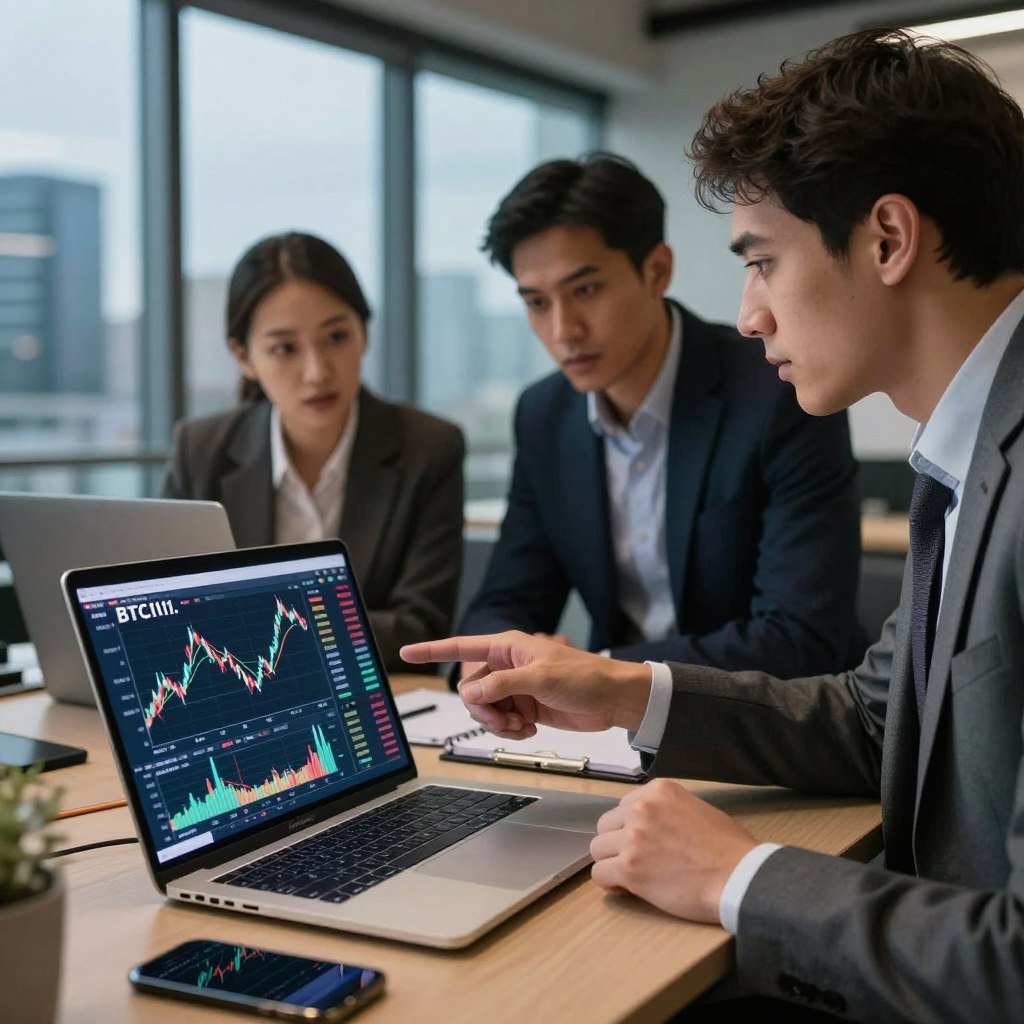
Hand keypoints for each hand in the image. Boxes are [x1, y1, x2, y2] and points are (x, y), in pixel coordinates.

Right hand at [401, 630, 651, 738]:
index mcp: (508, 648)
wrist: (613, 700)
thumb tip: (471, 694)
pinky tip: (529, 730)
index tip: (406, 651)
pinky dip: (510, 731)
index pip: (461, 647)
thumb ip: (502, 684)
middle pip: (471, 690)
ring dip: (497, 723)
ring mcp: (515, 689)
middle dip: (482, 709)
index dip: (432, 650)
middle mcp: (507, 667)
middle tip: (505, 717)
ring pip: (484, 710)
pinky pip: (501, 723)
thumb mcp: (540, 678)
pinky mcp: (524, 708)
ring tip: (522, 725)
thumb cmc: (584, 677)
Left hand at [590, 778, 756, 923]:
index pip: (624, 806)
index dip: (630, 827)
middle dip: (617, 843)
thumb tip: (654, 824)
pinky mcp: (629, 868)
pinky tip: (626, 888)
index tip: (644, 842)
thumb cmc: (728, 849)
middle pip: (606, 825)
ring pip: (598, 849)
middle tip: (637, 860)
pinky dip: (610, 883)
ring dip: (612, 863)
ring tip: (632, 875)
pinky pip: (599, 875)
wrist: (738, 876)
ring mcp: (633, 837)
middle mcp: (641, 808)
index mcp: (658, 791)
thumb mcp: (698, 809)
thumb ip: (668, 811)